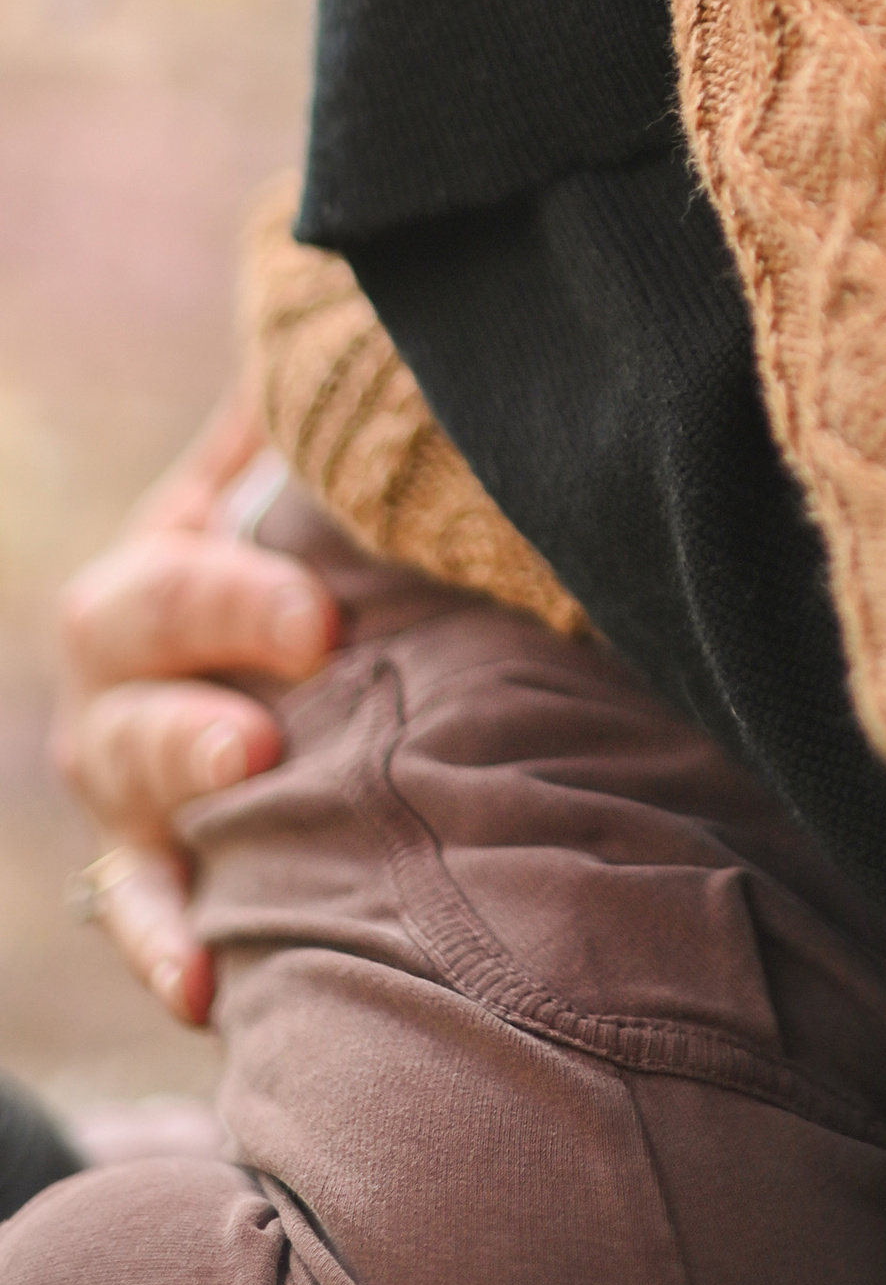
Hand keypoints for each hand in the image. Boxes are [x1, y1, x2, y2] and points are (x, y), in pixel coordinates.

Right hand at [50, 392, 338, 1023]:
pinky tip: (203, 990)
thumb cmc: (331, 545)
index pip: (165, 579)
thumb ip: (316, 404)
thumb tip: (364, 294)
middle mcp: (122, 679)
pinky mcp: (163, 871)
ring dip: (179, 812)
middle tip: (270, 728)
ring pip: (127, 802)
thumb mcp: (312, 468)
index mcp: (160, 569)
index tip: (321, 618)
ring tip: (246, 801)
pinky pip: (142, 915)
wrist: (331, 656)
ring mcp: (133, 784)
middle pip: (124, 693)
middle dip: (192, 709)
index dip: (229, 597)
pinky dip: (165, 946)